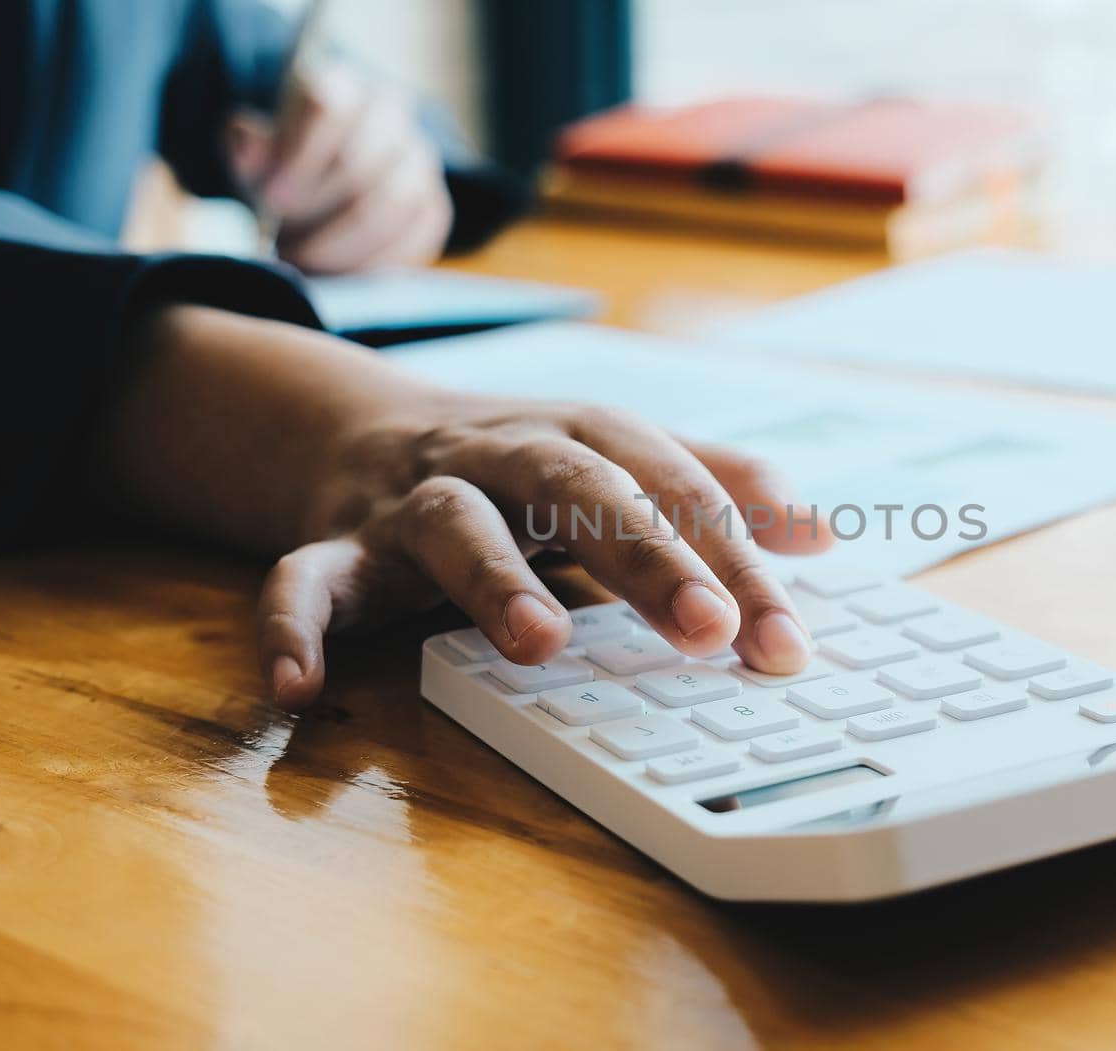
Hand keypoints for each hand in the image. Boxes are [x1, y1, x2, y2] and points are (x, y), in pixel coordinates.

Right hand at [101, 307, 833, 711]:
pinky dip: (294, 628)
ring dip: (494, 578)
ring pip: (452, 522)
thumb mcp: (619, 454)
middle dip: (645, 555)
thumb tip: (821, 534)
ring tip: (541, 643)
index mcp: (585, 436)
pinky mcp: (334, 543)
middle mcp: (504, 455)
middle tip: (708, 628)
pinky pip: (302, 581)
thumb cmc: (521, 461)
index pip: (672, 488)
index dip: (732, 559)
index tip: (786, 635)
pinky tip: (302, 691)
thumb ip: (713, 486)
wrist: (362, 424)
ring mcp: (414, 498)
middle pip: (579, 488)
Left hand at [226, 64, 452, 273]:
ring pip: (392, 204)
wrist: (327, 187)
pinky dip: (373, 263)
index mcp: (341, 87)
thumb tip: (250, 146)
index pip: (327, 107)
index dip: (299, 155)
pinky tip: (340, 273)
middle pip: (359, 163)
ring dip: (341, 244)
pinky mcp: (434, 207)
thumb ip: (248, 149)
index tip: (272, 200)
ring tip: (306, 261)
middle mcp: (389, 116)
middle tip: (283, 243)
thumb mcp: (256, 153)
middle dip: (315, 211)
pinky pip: (415, 238)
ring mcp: (418, 161)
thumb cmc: (286, 167)